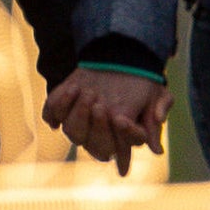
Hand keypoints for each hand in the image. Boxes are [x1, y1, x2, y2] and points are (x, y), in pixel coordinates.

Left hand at [44, 67, 172, 175]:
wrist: (117, 58)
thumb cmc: (140, 82)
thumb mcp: (157, 95)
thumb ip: (158, 116)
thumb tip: (157, 151)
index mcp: (122, 138)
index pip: (121, 149)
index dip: (120, 137)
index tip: (121, 119)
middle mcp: (98, 137)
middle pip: (95, 146)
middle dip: (97, 126)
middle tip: (101, 105)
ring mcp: (78, 125)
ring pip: (72, 132)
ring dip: (78, 113)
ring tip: (86, 91)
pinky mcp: (59, 110)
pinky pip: (51, 115)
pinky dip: (58, 104)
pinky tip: (72, 88)